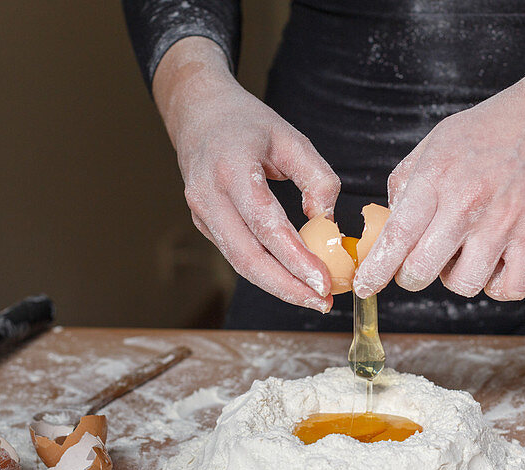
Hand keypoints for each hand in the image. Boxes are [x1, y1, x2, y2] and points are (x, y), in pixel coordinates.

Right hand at [153, 38, 340, 311]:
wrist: (198, 114)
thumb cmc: (248, 124)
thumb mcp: (291, 138)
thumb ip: (317, 178)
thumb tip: (326, 222)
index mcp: (232, 167)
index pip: (266, 224)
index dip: (296, 258)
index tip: (325, 281)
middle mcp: (208, 195)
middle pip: (247, 257)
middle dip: (287, 287)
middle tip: (323, 302)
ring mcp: (201, 213)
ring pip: (240, 263)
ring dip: (278, 286)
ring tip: (313, 298)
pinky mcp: (204, 224)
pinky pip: (237, 255)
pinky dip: (266, 272)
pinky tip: (293, 279)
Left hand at [353, 43, 524, 300]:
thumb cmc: (488, 130)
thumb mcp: (433, 144)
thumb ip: (405, 184)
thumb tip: (387, 226)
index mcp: (435, 178)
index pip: (396, 236)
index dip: (376, 270)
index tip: (364, 286)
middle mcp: (467, 203)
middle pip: (421, 271)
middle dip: (412, 277)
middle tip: (419, 264)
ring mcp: (503, 222)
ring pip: (464, 284)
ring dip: (456, 278)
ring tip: (463, 254)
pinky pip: (510, 287)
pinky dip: (498, 286)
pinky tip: (494, 266)